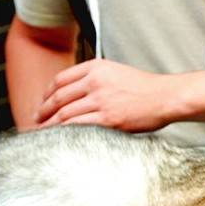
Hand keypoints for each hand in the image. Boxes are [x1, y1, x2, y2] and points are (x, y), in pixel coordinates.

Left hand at [36, 58, 179, 131]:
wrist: (166, 97)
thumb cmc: (147, 88)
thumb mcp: (118, 72)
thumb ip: (96, 78)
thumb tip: (77, 93)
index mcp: (96, 68)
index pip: (61, 79)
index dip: (47, 93)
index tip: (43, 103)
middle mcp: (95, 82)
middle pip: (59, 97)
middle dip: (44, 111)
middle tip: (38, 119)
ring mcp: (101, 100)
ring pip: (65, 113)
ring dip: (51, 124)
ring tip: (44, 132)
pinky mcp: (108, 119)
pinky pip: (78, 126)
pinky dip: (65, 132)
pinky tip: (60, 137)